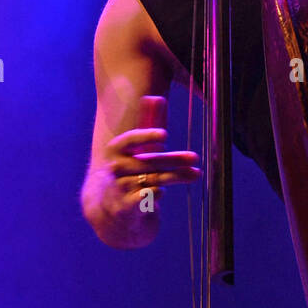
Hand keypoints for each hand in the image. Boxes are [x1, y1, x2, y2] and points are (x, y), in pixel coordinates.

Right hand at [101, 95, 200, 219]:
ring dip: (178, 176)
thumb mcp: (134, 151)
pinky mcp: (125, 206)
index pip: (129, 139)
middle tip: (195, 157)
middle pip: (150, 161)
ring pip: (154, 179)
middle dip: (175, 159)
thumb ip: (146, 130)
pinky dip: (159, 193)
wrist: (112, 207)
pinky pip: (149, 195)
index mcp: (115, 150)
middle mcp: (115, 167)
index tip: (165, 135)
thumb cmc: (130, 172)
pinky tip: (163, 191)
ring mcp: (119, 187)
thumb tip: (158, 100)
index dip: (146, 136)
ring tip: (195, 174)